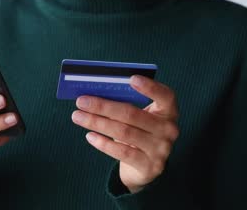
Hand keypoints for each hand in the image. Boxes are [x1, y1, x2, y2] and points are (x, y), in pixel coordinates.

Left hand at [71, 75, 179, 192]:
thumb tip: (94, 94)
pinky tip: (89, 136)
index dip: (150, 87)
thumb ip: (126, 104)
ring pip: (123, 132)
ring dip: (97, 123)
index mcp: (168, 111)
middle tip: (81, 101)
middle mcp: (169, 129)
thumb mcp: (139, 117)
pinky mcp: (149, 166)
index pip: (166, 96)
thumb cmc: (138, 132)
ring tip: (77, 116)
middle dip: (103, 106)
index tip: (131, 78)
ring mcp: (161, 149)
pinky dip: (103, 143)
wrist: (145, 167)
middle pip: (132, 114)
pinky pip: (122, 152)